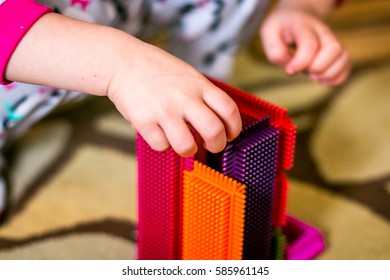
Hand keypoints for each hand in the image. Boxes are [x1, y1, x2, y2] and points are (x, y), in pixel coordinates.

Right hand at [108, 42, 241, 156]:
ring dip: (189, 150)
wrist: (123, 61)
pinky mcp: (144, 121)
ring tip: (184, 142)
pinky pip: (161, 146)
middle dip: (217, 145)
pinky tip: (160, 133)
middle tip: (212, 146)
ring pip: (187, 146)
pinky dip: (163, 144)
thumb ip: (204, 96)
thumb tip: (218, 126)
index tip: (230, 135)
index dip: (234, 128)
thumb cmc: (159, 71)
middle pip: (214, 131)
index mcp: (199, 85)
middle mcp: (185, 98)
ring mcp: (164, 110)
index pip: (229, 110)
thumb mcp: (189, 75)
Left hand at [260, 8, 349, 85]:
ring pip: (343, 56)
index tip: (289, 71)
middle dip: (319, 67)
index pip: (309, 44)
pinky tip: (323, 81)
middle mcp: (322, 32)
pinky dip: (338, 78)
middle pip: (333, 48)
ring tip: (314, 77)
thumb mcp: (268, 32)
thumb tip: (289, 65)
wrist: (297, 15)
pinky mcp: (336, 52)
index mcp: (303, 26)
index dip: (300, 62)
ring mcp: (332, 41)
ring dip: (329, 74)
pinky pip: (346, 65)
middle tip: (305, 72)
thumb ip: (274, 50)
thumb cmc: (281, 27)